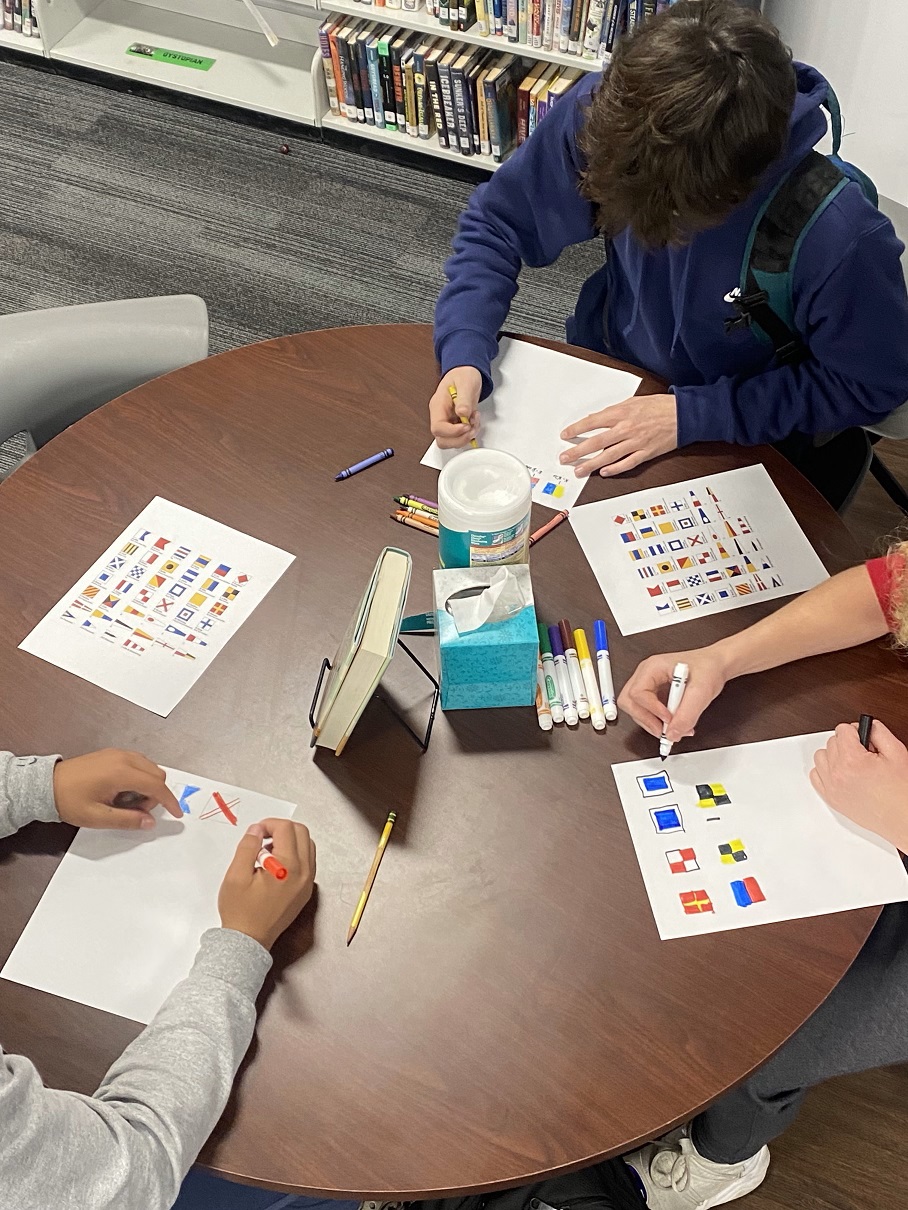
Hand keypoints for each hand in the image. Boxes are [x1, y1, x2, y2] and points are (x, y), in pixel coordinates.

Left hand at [53, 749, 181, 829]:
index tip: (176, 813)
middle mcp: (123, 758)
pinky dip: (139, 777)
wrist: (46, 785)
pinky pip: (138, 763)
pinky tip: (122, 791)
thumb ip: (127, 820)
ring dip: (147, 785)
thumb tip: (149, 822)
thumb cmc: (68, 800)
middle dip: (155, 794)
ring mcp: (118, 754)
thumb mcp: (97, 817)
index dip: (169, 800)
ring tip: (126, 802)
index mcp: (121, 772)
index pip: (156, 785)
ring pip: (149, 767)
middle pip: (157, 773)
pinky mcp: (112, 754)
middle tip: (137, 811)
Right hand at [218, 819, 315, 949]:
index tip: (255, 833)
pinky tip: (275, 864)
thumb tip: (257, 829)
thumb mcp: (236, 875)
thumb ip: (248, 847)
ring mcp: (307, 883)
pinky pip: (308, 861)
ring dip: (289, 840)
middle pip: (302, 832)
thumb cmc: (240, 911)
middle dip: (281, 829)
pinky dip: (294, 854)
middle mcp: (304, 873)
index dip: (268, 824)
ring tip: (267, 852)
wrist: (249, 941)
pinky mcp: (306, 891)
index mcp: (288, 867)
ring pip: (307, 845)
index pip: (286, 829)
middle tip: (261, 839)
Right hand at [428, 367, 481, 448]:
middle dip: (459, 439)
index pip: (438, 428)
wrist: (466, 373)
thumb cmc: (464, 375)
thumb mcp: (466, 382)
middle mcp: (440, 415)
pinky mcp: (454, 424)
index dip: (452, 432)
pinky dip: (469, 434)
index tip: (466, 426)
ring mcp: (446, 421)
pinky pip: (459, 437)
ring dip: (465, 437)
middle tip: (472, 428)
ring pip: (450, 441)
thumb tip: (462, 412)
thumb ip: (464, 398)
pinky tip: (474, 422)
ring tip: (474, 423)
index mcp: (438, 405)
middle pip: (442, 440)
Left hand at [560, 393, 677, 476]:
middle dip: (578, 451)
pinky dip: (615, 469)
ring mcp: (635, 442)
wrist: (684, 414)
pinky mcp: (646, 453)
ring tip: (579, 470)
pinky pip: (627, 463)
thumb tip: (597, 419)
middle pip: (596, 442)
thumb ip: (614, 411)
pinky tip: (604, 472)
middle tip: (565, 458)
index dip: (577, 429)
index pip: (593, 422)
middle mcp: (626, 428)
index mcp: (621, 413)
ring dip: (591, 464)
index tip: (566, 435)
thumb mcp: (633, 402)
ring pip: (609, 455)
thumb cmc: (660, 406)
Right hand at [618, 646, 728, 741]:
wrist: (717, 664)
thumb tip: (673, 733)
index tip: (669, 719)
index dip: (652, 710)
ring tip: (675, 729)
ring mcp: (649, 685)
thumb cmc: (709, 668)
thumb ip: (687, 714)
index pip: (637, 693)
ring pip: (635, 710)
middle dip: (645, 720)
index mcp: (653, 667)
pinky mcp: (654, 695)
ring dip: (653, 724)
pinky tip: (675, 725)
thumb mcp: (701, 691)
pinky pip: (647, 713)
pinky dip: (659, 723)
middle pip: (629, 702)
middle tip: (664, 731)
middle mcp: (646, 675)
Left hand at [811, 721, 907, 849]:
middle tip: (864, 753)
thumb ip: (879, 732)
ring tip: (853, 763)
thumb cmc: (900, 792)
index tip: (864, 739)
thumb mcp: (897, 753)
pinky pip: (815, 776)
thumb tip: (866, 725)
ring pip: (821, 757)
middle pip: (831, 742)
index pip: (842, 730)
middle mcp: (837, 773)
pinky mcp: (830, 798)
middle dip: (848, 744)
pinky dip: (825, 771)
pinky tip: (841, 773)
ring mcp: (831, 787)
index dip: (857, 732)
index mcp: (852, 760)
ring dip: (834, 756)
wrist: (901, 818)